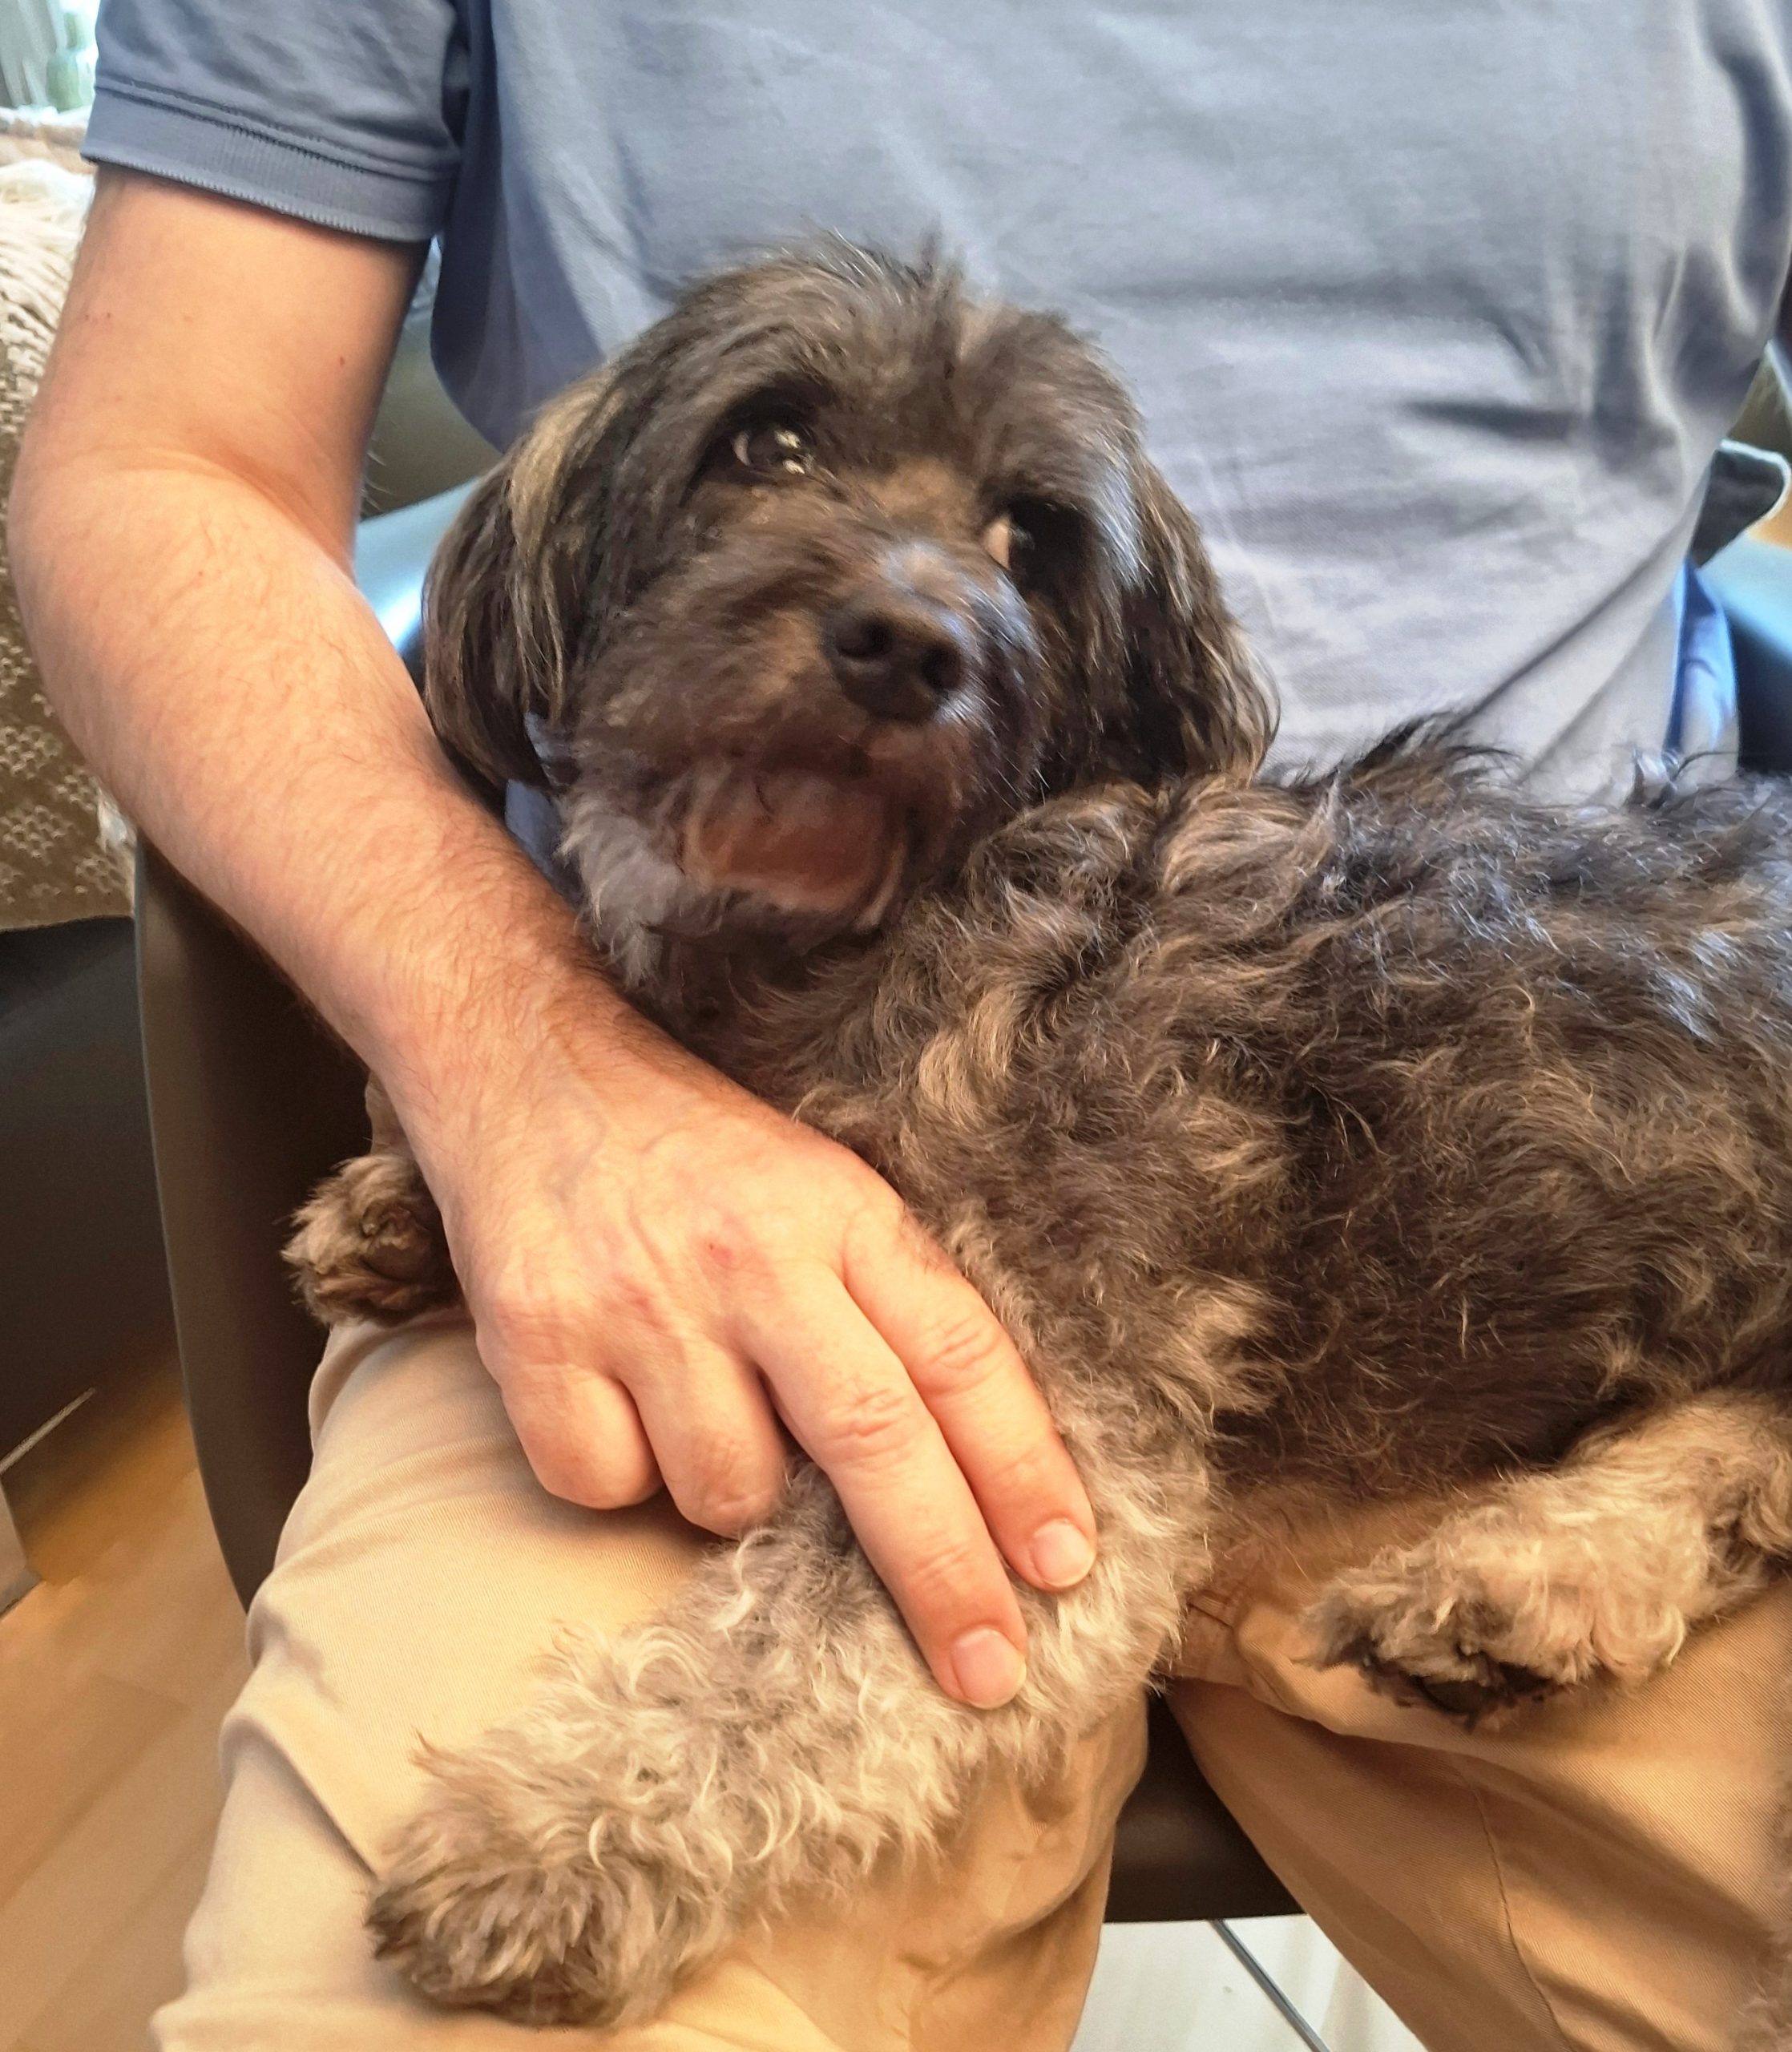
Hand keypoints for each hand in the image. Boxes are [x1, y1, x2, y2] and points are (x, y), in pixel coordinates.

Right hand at [397, 990, 1097, 1709]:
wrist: (526, 1068)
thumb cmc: (696, 1153)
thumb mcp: (819, 1189)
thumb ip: (886, 1304)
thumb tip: (970, 1479)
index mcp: (841, 1209)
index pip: (957, 1352)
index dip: (1022, 1468)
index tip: (1063, 1567)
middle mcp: (749, 1255)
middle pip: (874, 1438)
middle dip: (943, 1571)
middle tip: (992, 1671)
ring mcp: (641, 1302)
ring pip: (733, 1492)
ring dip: (742, 1493)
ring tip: (708, 1406)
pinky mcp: (537, 1344)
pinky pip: (609, 1489)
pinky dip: (625, 1478)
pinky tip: (618, 1402)